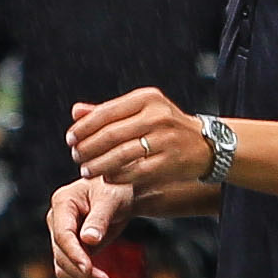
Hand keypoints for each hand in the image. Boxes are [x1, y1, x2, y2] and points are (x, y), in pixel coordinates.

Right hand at [47, 176, 135, 277]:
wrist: (120, 192)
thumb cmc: (115, 187)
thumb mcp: (112, 199)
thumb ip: (100, 218)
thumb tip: (89, 240)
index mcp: (63, 203)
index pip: (63, 235)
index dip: (74, 254)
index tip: (88, 269)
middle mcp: (57, 220)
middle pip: (61, 255)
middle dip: (82, 273)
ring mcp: (62, 236)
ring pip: (63, 267)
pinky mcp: (71, 249)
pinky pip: (72, 271)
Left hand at [69, 87, 209, 191]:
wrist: (208, 144)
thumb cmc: (167, 127)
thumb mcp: (141, 111)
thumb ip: (109, 112)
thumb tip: (76, 112)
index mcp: (147, 98)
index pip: (105, 112)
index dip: (83, 127)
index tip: (70, 139)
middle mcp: (157, 115)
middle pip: (110, 134)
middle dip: (87, 148)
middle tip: (76, 157)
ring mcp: (166, 139)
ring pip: (120, 155)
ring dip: (98, 165)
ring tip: (86, 171)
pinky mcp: (171, 161)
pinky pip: (136, 172)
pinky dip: (116, 176)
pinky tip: (106, 178)